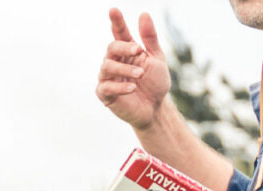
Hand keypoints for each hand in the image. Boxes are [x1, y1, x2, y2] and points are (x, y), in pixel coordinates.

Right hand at [96, 9, 172, 130]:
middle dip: (124, 48)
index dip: (116, 21)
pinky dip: (119, 86)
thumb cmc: (155, 84)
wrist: (156, 109)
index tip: (113, 10)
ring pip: (107, 66)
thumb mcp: (156, 59)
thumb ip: (150, 38)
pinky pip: (106, 87)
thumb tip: (143, 14)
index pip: (119, 33)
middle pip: (111, 48)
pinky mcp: (105, 94)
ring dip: (125, 69)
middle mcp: (114, 61)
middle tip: (139, 51)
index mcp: (126, 51)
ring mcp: (107, 77)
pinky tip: (132, 88)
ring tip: (140, 75)